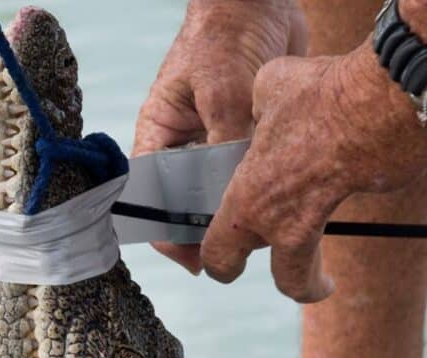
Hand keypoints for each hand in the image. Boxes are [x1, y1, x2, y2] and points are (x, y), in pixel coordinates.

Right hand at [133, 0, 307, 272]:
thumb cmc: (226, 32)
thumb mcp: (222, 90)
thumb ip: (226, 144)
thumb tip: (238, 194)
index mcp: (159, 136)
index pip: (150, 198)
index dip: (166, 232)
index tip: (194, 257)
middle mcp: (183, 147)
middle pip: (185, 206)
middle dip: (205, 230)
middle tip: (234, 249)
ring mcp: (212, 145)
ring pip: (217, 195)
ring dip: (233, 212)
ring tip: (259, 228)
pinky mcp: (242, 140)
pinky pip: (245, 178)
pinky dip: (256, 191)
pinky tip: (276, 200)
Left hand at [202, 44, 426, 301]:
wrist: (386, 99)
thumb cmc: (319, 95)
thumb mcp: (270, 88)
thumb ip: (259, 106)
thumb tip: (264, 102)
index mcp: (246, 201)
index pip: (218, 253)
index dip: (219, 265)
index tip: (226, 270)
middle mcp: (279, 223)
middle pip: (280, 279)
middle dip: (287, 285)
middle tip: (291, 283)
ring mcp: (321, 220)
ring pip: (308, 269)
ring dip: (314, 277)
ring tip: (322, 280)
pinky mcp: (358, 204)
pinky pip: (339, 215)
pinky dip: (343, 211)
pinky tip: (350, 190)